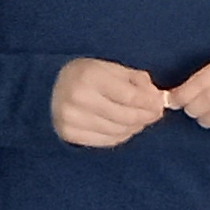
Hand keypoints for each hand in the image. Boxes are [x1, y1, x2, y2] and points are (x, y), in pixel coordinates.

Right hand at [51, 58, 167, 148]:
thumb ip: (136, 80)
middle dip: (146, 117)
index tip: (159, 105)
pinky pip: (106, 141)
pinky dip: (121, 136)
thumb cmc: (86, 75)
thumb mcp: (110, 68)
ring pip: (118, 131)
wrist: (49, 87)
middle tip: (154, 115)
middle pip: (126, 117)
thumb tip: (156, 98)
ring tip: (139, 120)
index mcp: (90, 76)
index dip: (150, 103)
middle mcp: (78, 98)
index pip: (130, 97)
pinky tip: (124, 127)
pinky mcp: (69, 133)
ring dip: (135, 127)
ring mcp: (72, 118)